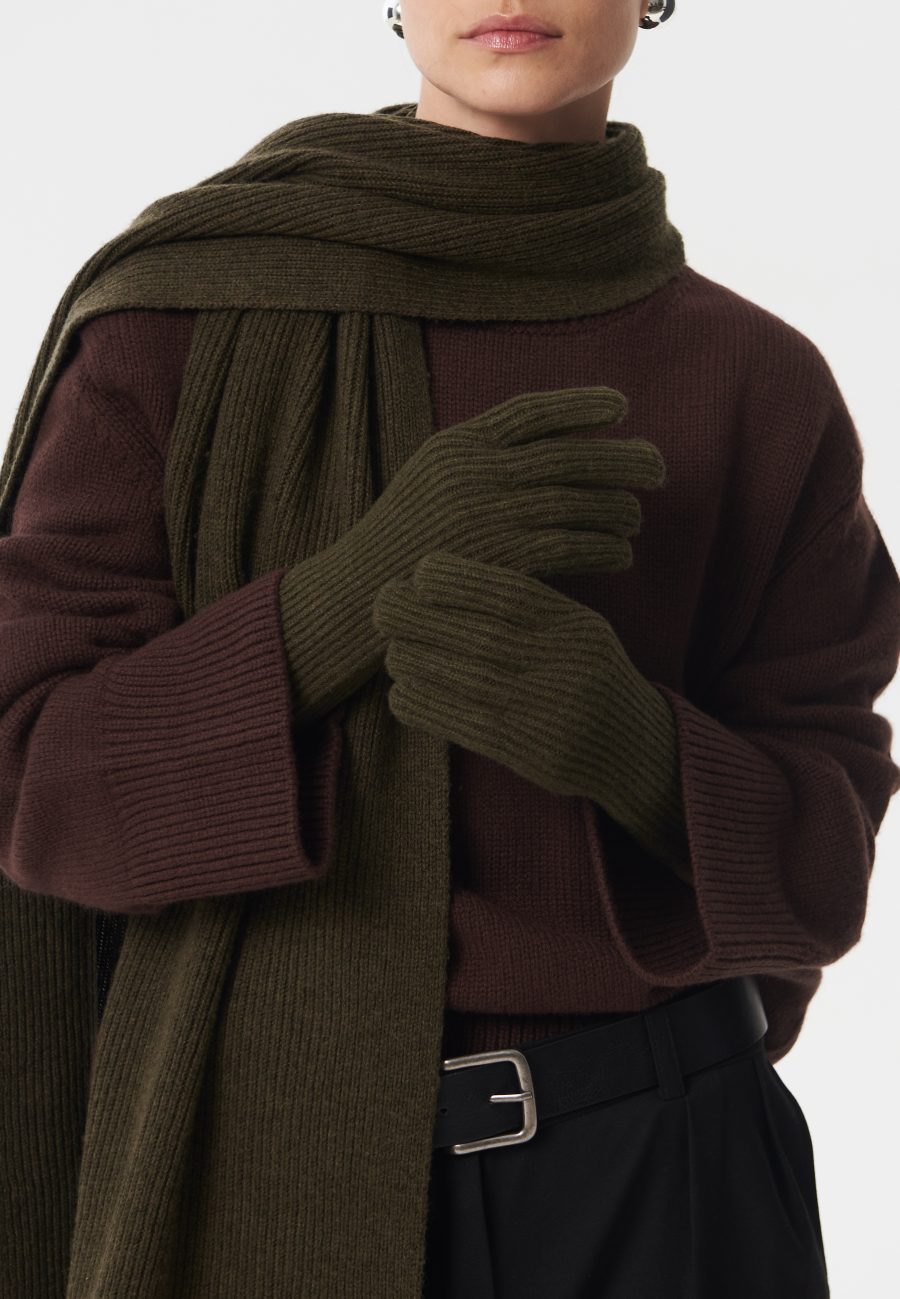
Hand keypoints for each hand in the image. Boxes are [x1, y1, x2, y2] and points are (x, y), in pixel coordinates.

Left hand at [372, 550, 691, 879]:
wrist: (635, 748)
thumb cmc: (588, 675)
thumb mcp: (577, 630)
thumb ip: (529, 609)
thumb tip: (442, 579)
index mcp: (579, 628)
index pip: (513, 595)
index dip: (462, 579)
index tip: (419, 569)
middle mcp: (568, 667)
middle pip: (484, 637)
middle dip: (425, 618)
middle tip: (382, 605)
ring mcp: (552, 713)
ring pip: (472, 681)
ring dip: (420, 663)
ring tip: (391, 650)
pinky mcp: (535, 754)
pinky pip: (470, 727)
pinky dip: (429, 707)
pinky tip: (401, 693)